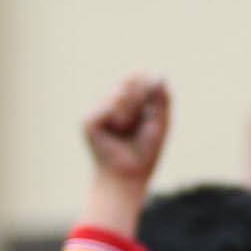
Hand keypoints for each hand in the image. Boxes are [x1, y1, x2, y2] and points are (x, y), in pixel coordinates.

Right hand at [78, 75, 169, 235]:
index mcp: (128, 104)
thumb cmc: (145, 153)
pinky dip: (118, 118)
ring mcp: (99, 112)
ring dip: (131, 112)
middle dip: (141, 99)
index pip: (136, 78)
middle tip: (142, 120)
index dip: (146, 81)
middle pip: (128, 81)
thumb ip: (162, 99)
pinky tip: (115, 132)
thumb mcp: (160, 122)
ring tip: (127, 130)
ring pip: (119, 93)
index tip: (153, 95)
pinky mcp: (88, 121)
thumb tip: (160, 75)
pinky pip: (108, 105)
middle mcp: (111, 105)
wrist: (129, 175)